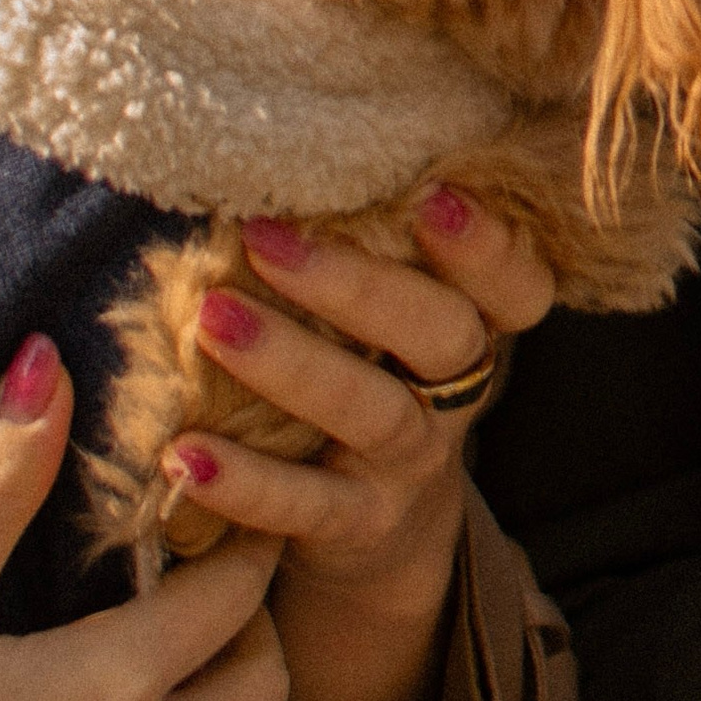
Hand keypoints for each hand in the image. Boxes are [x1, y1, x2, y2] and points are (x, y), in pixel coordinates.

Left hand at [169, 186, 553, 700]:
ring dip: (291, 363)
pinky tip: (184, 456)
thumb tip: (254, 166)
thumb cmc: (361, 381)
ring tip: (211, 322)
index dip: (487, 246)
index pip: (515, 284)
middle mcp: (457, 391)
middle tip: (262, 236)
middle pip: (442, 333)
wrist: (374, 534)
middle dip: (355, 282)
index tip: (429, 196)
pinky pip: (308, 506)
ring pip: (374, 411)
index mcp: (471, 324)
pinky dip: (246, 482)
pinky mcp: (361, 527)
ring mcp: (412, 463)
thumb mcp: (380, 321)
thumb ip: (356, 254)